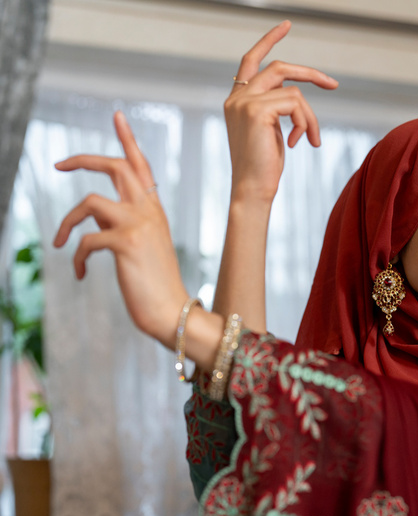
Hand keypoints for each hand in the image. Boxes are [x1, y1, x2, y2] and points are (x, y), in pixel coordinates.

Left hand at [53, 111, 188, 345]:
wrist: (173, 312)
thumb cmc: (157, 284)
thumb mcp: (144, 246)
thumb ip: (123, 223)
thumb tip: (94, 215)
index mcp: (154, 211)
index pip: (142, 166)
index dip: (128, 139)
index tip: (117, 116)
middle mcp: (149, 211)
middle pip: (116, 166)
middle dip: (83, 159)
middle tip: (59, 163)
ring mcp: (139, 225)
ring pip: (90, 201)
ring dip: (66, 221)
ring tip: (58, 241)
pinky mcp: (126, 244)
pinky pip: (87, 240)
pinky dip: (76, 257)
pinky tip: (81, 274)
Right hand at [224, 21, 338, 203]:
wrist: (252, 189)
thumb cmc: (264, 166)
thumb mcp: (270, 131)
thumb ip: (277, 108)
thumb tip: (296, 96)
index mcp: (237, 100)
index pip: (252, 60)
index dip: (269, 40)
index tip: (287, 25)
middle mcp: (237, 97)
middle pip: (278, 68)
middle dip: (309, 73)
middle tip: (333, 84)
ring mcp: (245, 102)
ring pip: (293, 92)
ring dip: (310, 117)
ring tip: (311, 139)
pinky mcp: (256, 111)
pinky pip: (295, 105)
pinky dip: (305, 123)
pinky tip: (299, 143)